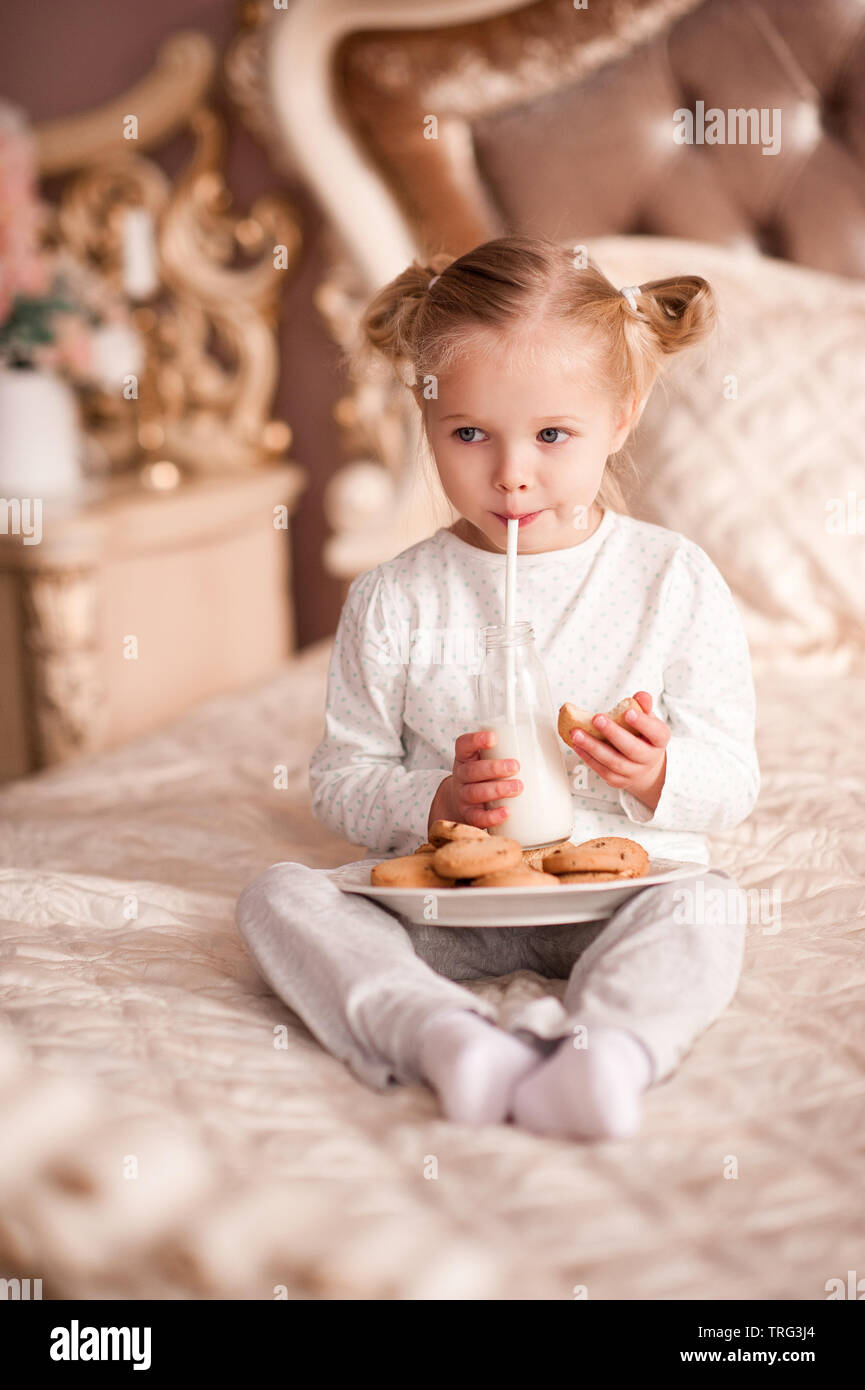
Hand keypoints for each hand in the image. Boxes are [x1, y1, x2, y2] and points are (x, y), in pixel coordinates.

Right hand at [428, 729, 522, 832]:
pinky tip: (507, 812)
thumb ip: (506, 751)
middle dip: (494, 768)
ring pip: (475, 793)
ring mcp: (463, 797)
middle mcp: (461, 776)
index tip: (494, 738)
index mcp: (465, 758)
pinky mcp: (469, 816)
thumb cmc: (485, 777)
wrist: (465, 804)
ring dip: (497, 790)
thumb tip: (545, 745)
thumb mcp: (487, 760)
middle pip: (472, 770)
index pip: (464, 745)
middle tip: (516, 766)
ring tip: (518, 787)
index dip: (476, 740)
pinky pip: (477, 817)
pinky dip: (492, 816)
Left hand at [568, 691, 668, 811]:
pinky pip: (603, 770)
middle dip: (613, 733)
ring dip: (593, 747)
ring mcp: (634, 772)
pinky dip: (588, 758)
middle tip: (597, 719)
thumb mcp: (647, 719)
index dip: (643, 723)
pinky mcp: (618, 780)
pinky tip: (578, 746)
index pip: (656, 733)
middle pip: (632, 749)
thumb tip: (641, 696)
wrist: (644, 765)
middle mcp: (649, 759)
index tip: (628, 712)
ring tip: (577, 733)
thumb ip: (643, 706)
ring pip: (614, 762)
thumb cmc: (643, 736)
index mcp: (659, 740)